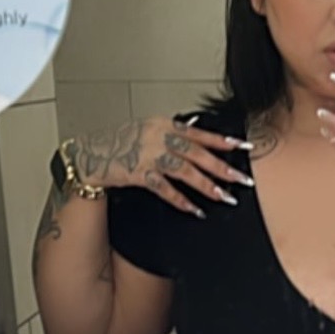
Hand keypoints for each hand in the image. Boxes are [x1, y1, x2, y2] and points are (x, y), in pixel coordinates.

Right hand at [69, 118, 252, 217]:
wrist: (90, 153)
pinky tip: (194, 209)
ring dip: (206, 185)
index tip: (244, 147)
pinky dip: (181, 200)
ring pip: (184, 171)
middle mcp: (159, 137)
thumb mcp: (149, 128)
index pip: (200, 133)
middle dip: (222, 168)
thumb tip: (197, 128)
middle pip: (197, 153)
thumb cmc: (121, 142)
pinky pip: (164, 189)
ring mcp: (148, 155)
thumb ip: (174, 131)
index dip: (223, 141)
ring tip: (223, 196)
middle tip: (241, 180)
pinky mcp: (138, 172)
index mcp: (165, 124)